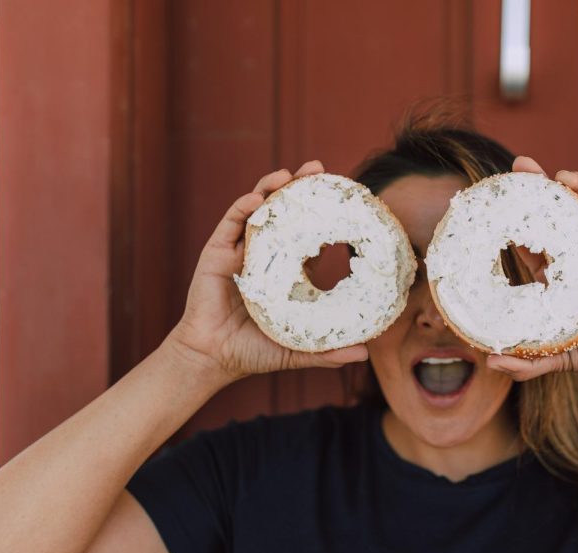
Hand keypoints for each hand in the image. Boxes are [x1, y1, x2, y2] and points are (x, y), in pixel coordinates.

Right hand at [166, 161, 368, 382]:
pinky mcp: (217, 253)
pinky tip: (259, 198)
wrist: (212, 358)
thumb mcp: (297, 349)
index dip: (322, 215)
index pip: (308, 234)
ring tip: (289, 175)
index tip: (342, 197)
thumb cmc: (253, 352)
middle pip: (283, 212)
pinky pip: (231, 223)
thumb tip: (365, 355)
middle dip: (299, 188)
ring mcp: (240, 250)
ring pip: (257, 210)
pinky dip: (244, 207)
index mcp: (285, 271)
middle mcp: (264, 254)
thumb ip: (328, 352)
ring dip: (272, 188)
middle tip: (318, 168)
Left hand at [486, 156, 577, 397]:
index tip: (497, 197)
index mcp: (556, 272)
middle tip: (520, 166)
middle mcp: (577, 253)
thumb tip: (489, 363)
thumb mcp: (553, 355)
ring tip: (558, 177)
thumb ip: (525, 361)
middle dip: (539, 186)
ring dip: (575, 186)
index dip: (516, 215)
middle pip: (556, 210)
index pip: (531, 236)